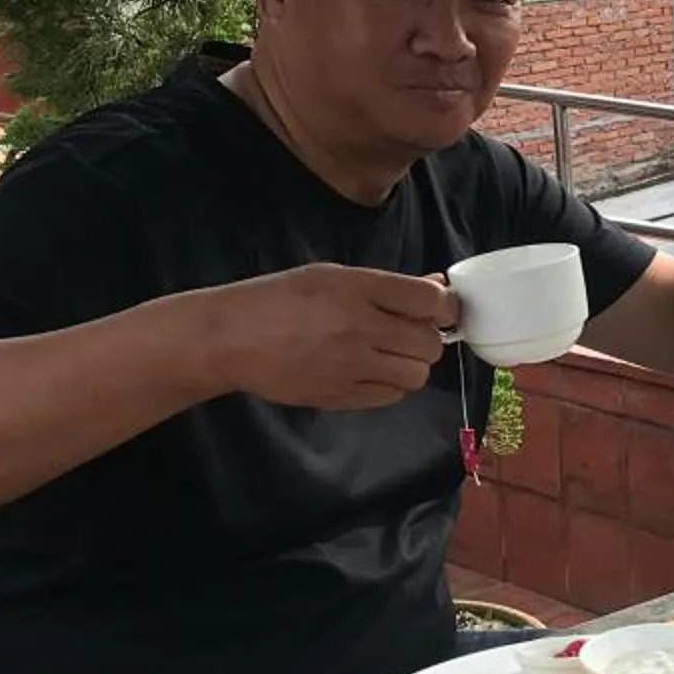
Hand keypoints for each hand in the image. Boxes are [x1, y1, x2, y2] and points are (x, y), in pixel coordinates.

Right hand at [207, 265, 451, 410]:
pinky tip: (370, 372)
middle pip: (429, 342)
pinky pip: (390, 396)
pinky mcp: (338, 396)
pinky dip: (390, 386)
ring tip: (388, 354)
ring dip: (411, 365)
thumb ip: (387, 285)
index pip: (430, 300)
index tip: (440, 310)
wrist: (229, 338)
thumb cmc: (279, 299)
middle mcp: (358, 327)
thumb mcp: (332, 277)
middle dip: (427, 338)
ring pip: (417, 375)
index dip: (444, 306)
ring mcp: (348, 366)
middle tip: (408, 333)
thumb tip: (436, 285)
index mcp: (357, 290)